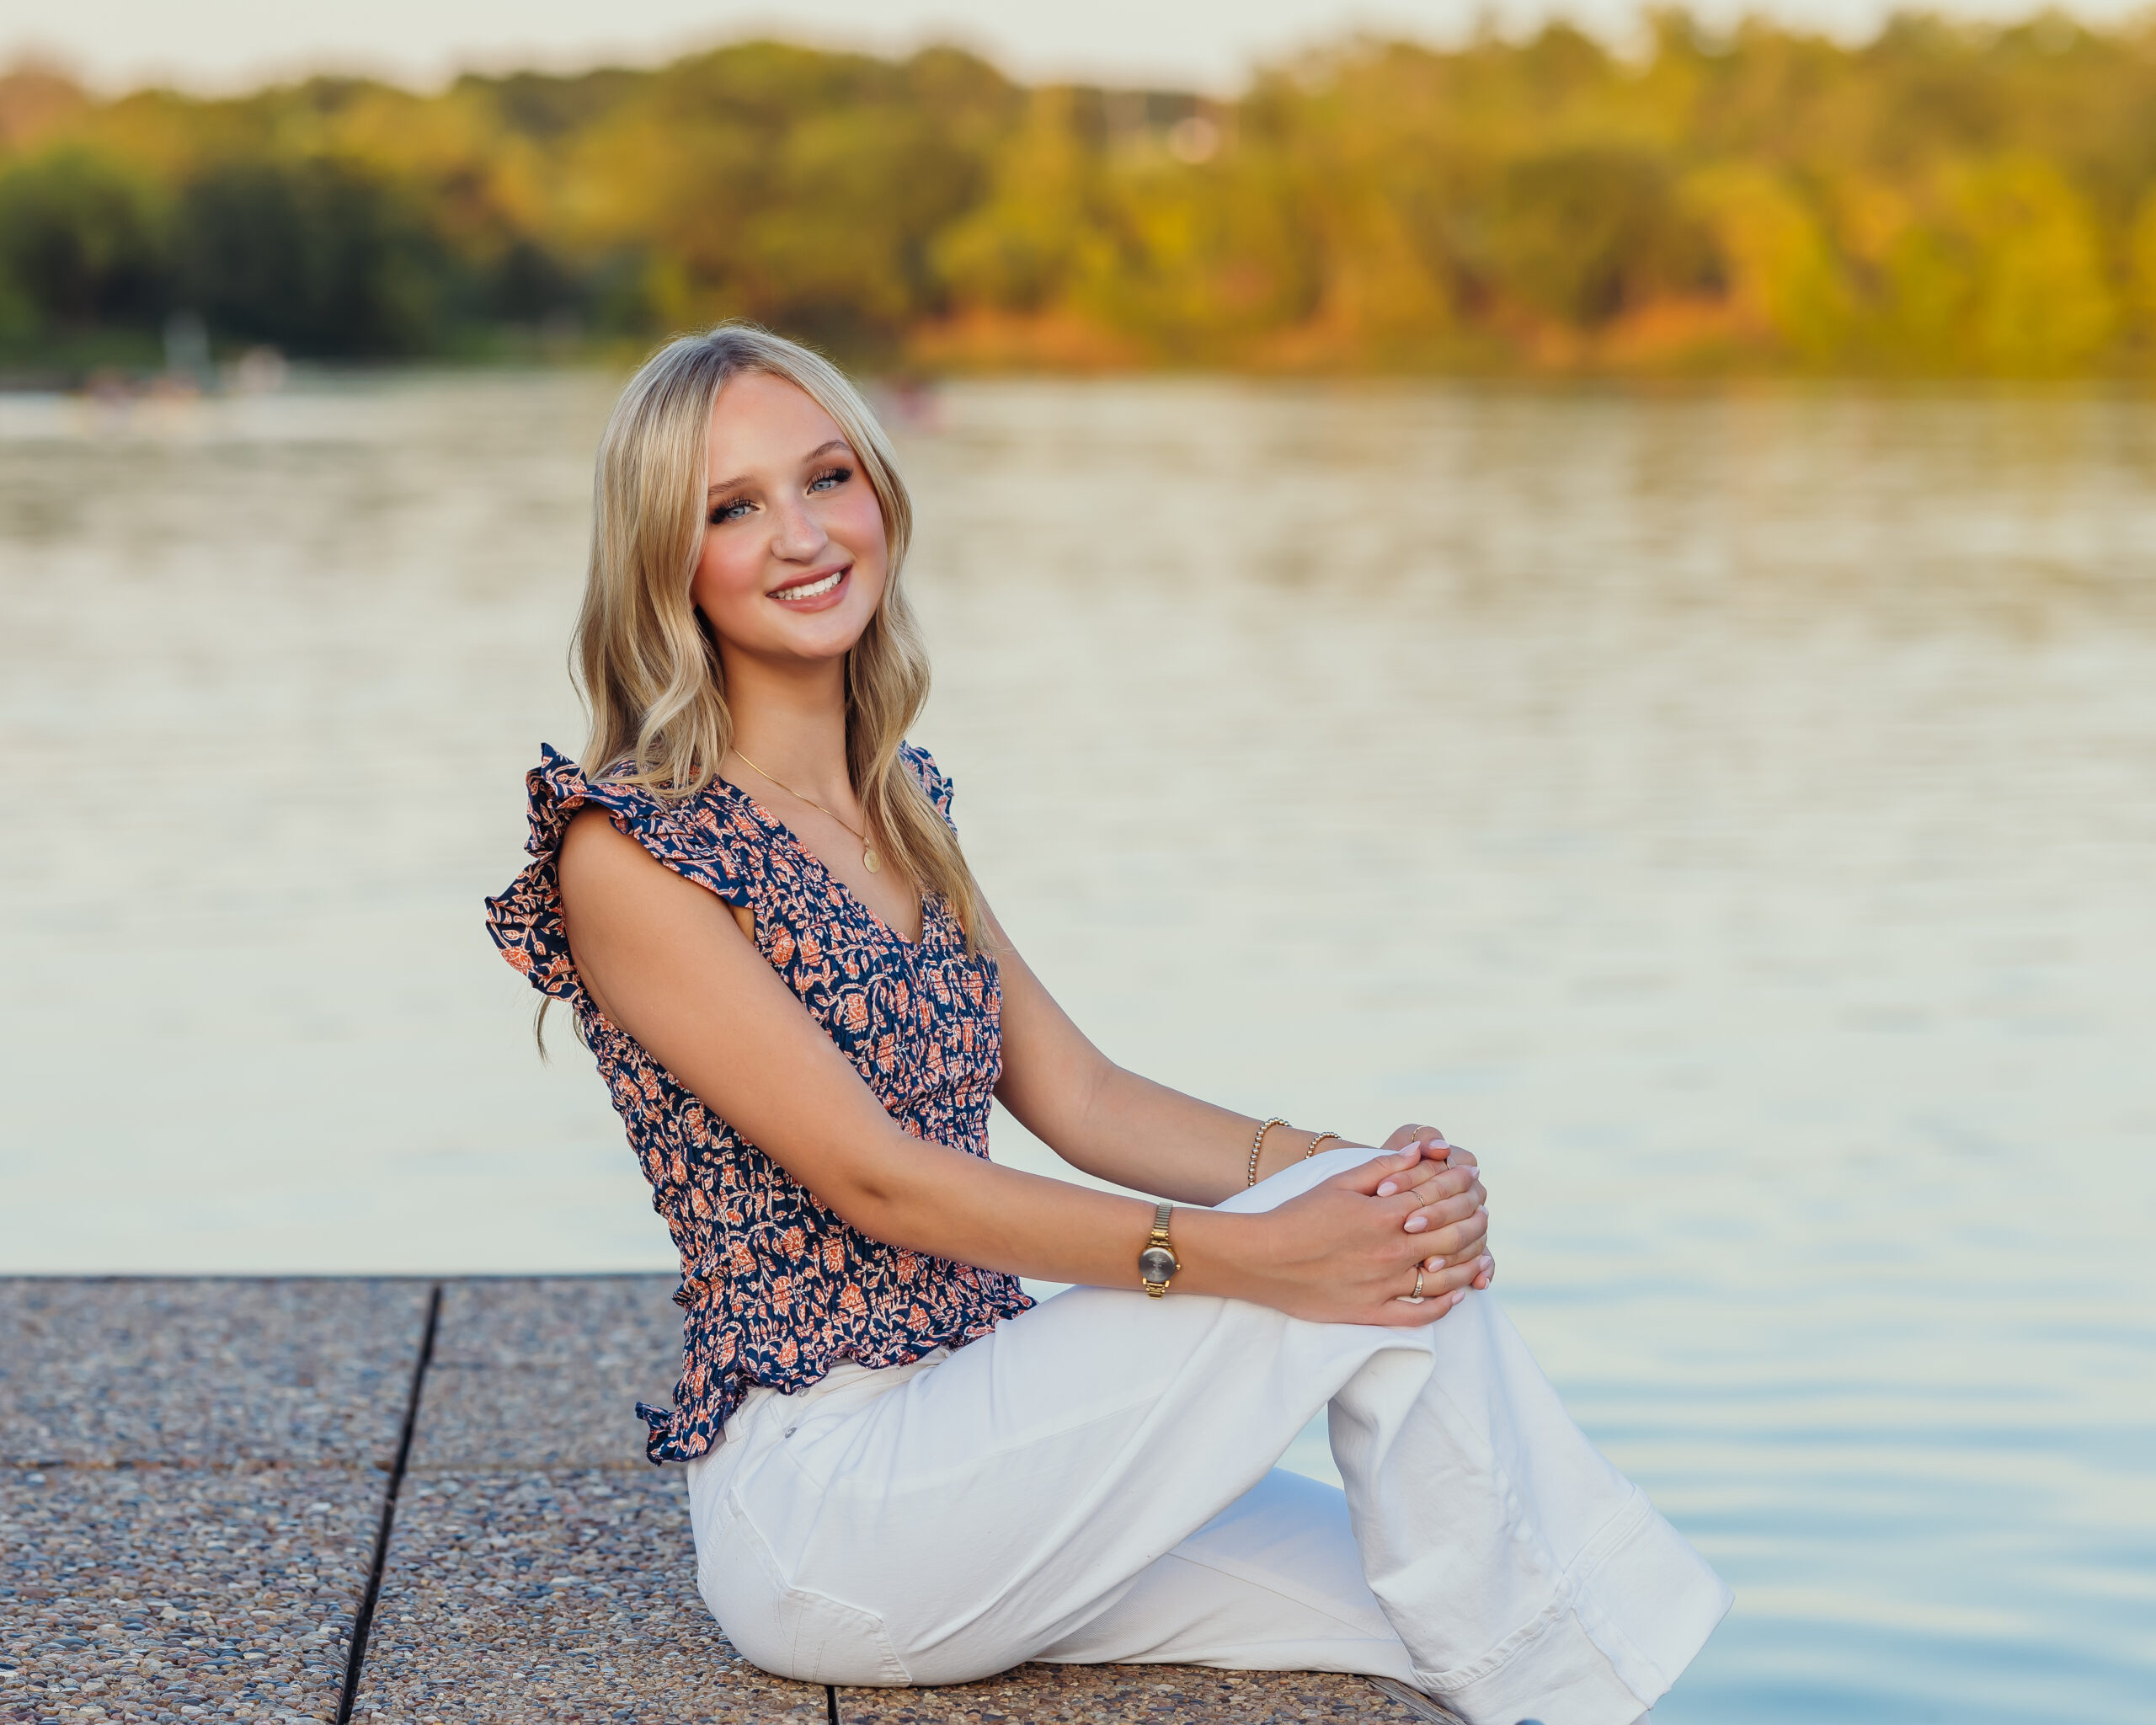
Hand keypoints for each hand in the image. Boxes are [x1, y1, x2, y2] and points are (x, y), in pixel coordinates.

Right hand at [1239, 1146, 1488, 1326]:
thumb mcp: (1338, 1181)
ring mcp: (1383, 1285)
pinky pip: (1418, 1315)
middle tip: (1483, 1214)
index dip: (1461, 1185)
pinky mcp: (1370, 1312)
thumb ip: (1383, 1166)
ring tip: (1481, 1254)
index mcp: (1383, 1215)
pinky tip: (1456, 1295)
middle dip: (1474, 1222)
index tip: (1473, 1178)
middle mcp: (1390, 1251)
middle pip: (1452, 1237)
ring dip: (1470, 1264)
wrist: (1260, 1258)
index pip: (1439, 1197)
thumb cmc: (1296, 1215)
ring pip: (1445, 1279)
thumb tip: (1421, 1151)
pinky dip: (1444, 1305)